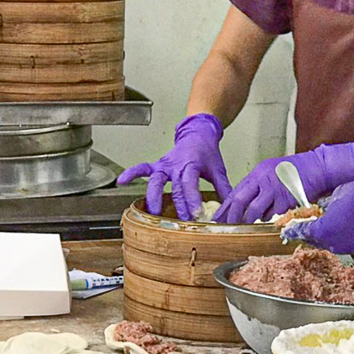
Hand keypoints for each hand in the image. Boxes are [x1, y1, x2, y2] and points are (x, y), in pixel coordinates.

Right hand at [117, 114, 231, 218]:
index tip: (195, 214)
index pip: (191, 184)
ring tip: (153, 213)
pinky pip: (142, 168)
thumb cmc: (207, 152)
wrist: (198, 133)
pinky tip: (122, 181)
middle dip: (178, 205)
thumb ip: (224, 189)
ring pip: (155, 180)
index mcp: (192, 165)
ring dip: (153, 196)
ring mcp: (165, 165)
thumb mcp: (219, 170)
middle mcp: (176, 165)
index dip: (192, 200)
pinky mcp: (158, 165)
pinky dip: (132, 173)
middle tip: (181, 220)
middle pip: (174, 187)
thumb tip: (232, 208)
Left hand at [214, 143, 353, 223]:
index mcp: (258, 172)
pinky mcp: (286, 200)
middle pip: (240, 201)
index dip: (225, 206)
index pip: (236, 191)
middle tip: (226, 227)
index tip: (218, 217)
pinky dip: (270, 218)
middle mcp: (263, 180)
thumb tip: (246, 202)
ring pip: (255, 211)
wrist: (319, 167)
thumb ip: (259, 186)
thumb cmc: (298, 170)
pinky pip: (273, 214)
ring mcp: (274, 190)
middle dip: (231, 217)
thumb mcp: (272, 172)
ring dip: (249, 220)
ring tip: (244, 227)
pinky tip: (270, 218)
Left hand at [282, 177, 353, 253]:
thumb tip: (321, 209)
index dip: (293, 229)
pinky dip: (334, 236)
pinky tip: (336, 227)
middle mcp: (330, 242)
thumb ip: (324, 206)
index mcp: (321, 230)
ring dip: (321, 235)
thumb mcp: (336, 196)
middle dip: (307, 232)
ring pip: (326, 242)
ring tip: (320, 225)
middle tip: (301, 225)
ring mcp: (344, 246)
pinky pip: (338, 242)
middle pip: (312, 239)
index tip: (286, 229)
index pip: (301, 231)